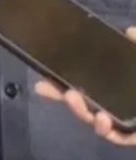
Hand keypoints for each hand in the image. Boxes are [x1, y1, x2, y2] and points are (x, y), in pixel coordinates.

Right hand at [34, 27, 135, 145]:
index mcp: (121, 87)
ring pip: (96, 120)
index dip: (63, 82)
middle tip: (52, 89)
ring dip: (82, 112)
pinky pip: (118, 137)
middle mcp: (120, 105)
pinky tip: (101, 119)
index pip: (88, 84)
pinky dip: (106, 130)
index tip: (42, 79)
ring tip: (75, 100)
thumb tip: (130, 31)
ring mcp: (128, 122)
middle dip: (64, 98)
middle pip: (86, 102)